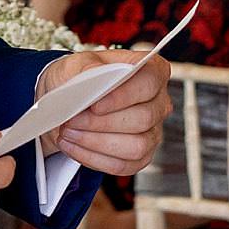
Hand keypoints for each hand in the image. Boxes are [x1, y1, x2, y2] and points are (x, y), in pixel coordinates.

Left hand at [34, 50, 172, 174]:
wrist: (70, 101)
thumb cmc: (80, 78)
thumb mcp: (77, 63)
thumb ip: (86, 67)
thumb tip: (94, 75)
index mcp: (153, 71)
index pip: (149, 82)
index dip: (123, 96)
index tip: (95, 105)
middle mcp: (159, 103)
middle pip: (143, 118)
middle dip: (102, 123)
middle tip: (72, 121)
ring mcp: (153, 132)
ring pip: (136, 146)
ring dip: (96, 143)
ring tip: (69, 134)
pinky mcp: (141, 156)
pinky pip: (123, 165)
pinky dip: (94, 158)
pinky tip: (73, 146)